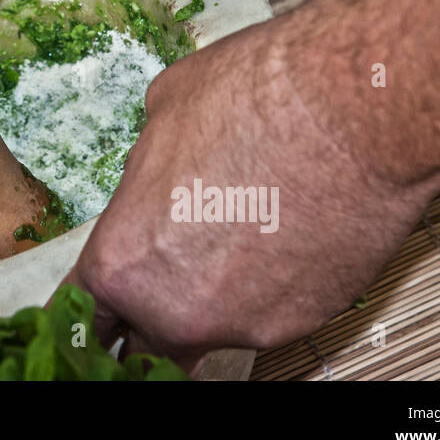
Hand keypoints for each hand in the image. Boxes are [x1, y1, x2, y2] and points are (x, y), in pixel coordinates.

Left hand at [63, 16, 439, 370]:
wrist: (353, 110)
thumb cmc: (252, 99)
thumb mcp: (160, 118)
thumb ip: (144, 176)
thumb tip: (154, 184)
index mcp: (123, 261)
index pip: (86, 316)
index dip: (91, 311)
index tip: (95, 314)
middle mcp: (175, 310)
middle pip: (143, 340)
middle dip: (147, 316)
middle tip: (166, 277)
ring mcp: (242, 325)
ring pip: (211, 325)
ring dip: (214, 293)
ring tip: (239, 231)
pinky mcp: (302, 322)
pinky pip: (267, 313)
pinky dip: (268, 286)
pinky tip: (283, 234)